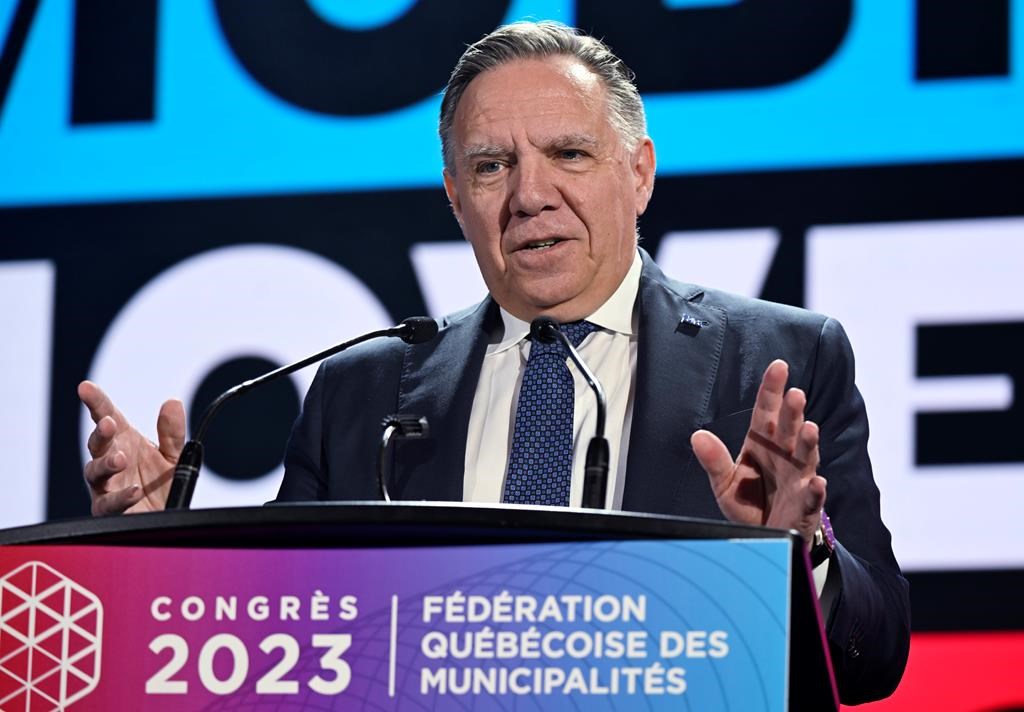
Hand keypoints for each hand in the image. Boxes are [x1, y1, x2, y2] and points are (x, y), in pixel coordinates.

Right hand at [78, 381, 184, 514]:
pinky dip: (121, 496)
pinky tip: (135, 490)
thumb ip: (172, 431)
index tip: (85, 387)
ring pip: (94, 472)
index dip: (96, 402)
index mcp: (123, 441)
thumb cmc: (161, 482)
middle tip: (109, 424)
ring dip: (106, 464)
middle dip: (100, 433)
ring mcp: (106, 486)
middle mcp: (110, 461)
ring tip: (121, 459)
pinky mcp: (108, 510)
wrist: (166, 515)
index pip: (106, 417)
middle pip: (97, 443)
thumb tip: (172, 403)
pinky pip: (108, 504)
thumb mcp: (173, 454)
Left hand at [690, 360, 825, 547]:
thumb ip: (714, 460)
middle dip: (792, 412)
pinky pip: (811, 498)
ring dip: (809, 443)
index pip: (766, 413)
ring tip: (809, 428)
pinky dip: (815, 492)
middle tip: (795, 394)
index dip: (772, 391)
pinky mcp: (805, 506)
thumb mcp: (725, 482)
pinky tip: (816, 483)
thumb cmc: (749, 502)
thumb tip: (697, 436)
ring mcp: (798, 479)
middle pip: (789, 430)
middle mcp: (784, 456)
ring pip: (806, 457)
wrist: (766, 536)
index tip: (779, 367)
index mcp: (762, 445)